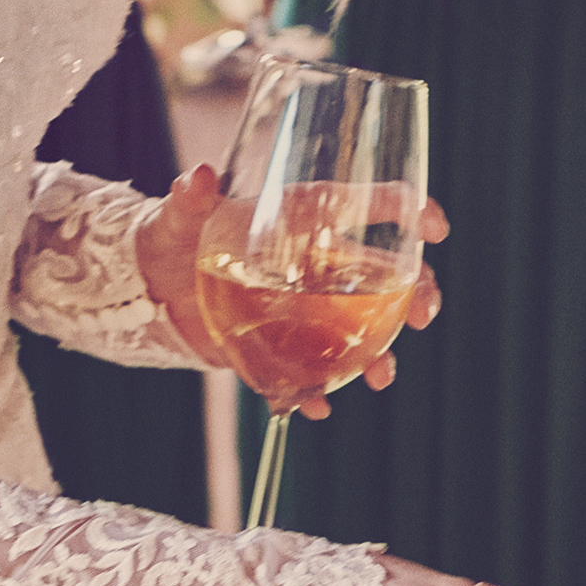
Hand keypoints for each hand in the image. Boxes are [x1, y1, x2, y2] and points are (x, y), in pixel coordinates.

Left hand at [137, 179, 447, 415]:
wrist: (149, 286)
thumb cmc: (175, 235)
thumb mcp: (180, 215)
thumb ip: (190, 198)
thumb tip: (200, 178)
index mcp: (302, 220)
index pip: (365, 205)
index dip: (408, 210)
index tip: (436, 227)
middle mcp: (314, 264)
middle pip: (382, 275)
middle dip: (414, 294)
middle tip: (423, 315)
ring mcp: (304, 309)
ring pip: (360, 330)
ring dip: (378, 355)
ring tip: (382, 378)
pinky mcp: (280, 345)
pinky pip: (309, 371)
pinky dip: (315, 391)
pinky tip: (316, 407)